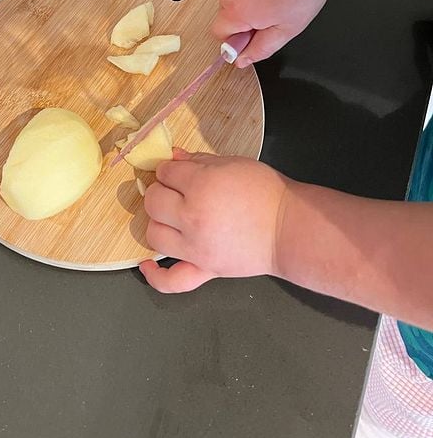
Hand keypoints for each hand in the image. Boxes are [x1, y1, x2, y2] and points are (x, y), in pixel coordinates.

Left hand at [140, 149, 288, 292]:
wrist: (290, 228)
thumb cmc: (267, 193)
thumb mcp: (233, 163)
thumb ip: (199, 160)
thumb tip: (174, 157)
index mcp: (200, 186)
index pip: (165, 173)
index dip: (169, 169)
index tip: (176, 171)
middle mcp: (192, 217)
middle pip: (153, 201)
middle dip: (160, 191)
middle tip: (174, 190)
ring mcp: (195, 248)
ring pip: (153, 234)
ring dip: (157, 222)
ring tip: (170, 217)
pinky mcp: (204, 270)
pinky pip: (171, 280)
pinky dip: (155, 275)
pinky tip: (147, 265)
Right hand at [212, 0, 335, 66]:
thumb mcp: (287, 28)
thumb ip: (261, 49)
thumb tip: (242, 60)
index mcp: (236, 12)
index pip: (219, 35)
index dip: (238, 41)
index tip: (259, 37)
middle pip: (227, 18)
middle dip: (247, 23)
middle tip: (277, 18)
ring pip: (236, 1)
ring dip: (252, 6)